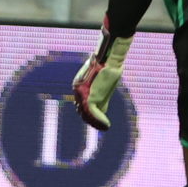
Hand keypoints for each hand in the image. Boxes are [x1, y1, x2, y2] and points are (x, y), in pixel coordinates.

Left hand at [71, 16, 132, 130]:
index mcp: (79, 85)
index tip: (98, 119)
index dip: (89, 113)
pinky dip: (99, 119)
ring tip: (104, 127)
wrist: (110, 59)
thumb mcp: (104, 77)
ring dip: (96, 122)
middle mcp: (77, 90)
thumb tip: (103, 95)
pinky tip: (107, 125)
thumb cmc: (109, 64)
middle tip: (102, 126)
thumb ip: (101, 87)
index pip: (82, 102)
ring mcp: (82, 93)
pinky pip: (92, 112)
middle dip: (91, 119)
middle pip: (82, 109)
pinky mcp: (89, 95)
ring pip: (86, 113)